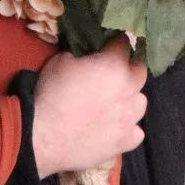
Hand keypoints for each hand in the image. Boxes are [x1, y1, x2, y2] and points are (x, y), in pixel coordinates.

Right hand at [30, 37, 147, 177]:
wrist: (43, 137)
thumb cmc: (50, 95)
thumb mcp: (61, 61)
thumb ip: (83, 55)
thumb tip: (89, 56)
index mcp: (114, 65)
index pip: (124, 44)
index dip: (114, 44)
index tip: (107, 46)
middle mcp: (129, 89)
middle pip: (140, 71)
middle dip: (129, 68)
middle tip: (112, 74)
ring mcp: (130, 117)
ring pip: (141, 102)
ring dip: (130, 98)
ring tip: (115, 103)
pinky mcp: (126, 141)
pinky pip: (136, 132)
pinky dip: (127, 128)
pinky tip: (114, 128)